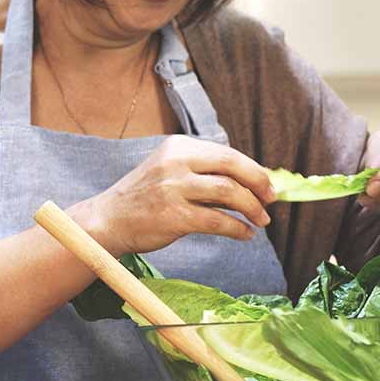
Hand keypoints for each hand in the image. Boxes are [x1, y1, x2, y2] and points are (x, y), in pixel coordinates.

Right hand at [72, 135, 273, 255]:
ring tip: (261, 220)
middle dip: (259, 183)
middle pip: (232, 166)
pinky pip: (218, 221)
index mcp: (177, 147)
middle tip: (271, 200)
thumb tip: (251, 183)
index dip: (253, 169)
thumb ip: (204, 174)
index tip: (268, 185)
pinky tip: (245, 234)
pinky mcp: (174, 216)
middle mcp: (175, 162)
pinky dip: (237, 228)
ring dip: (252, 208)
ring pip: (229, 192)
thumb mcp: (170, 173)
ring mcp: (173, 188)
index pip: (227, 153)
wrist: (108, 221)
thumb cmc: (144, 199)